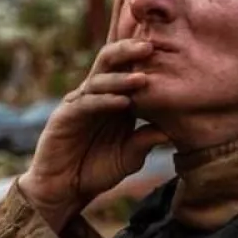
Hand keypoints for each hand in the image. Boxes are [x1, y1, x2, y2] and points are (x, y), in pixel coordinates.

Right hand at [19, 38, 169, 232]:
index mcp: (114, 100)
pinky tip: (122, 102)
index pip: (127, 69)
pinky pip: (86, 104)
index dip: (142, 58)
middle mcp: (96, 96)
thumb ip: (145, 141)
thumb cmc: (96, 171)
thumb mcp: (129, 157)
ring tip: (142, 79)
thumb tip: (172, 130)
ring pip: (98, 80)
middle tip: (150, 46)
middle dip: (128, 51)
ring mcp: (78, 104)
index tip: (168, 50)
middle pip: (109, 62)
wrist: (64, 190)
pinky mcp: (64, 117)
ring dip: (120, 78)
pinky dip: (104, 101)